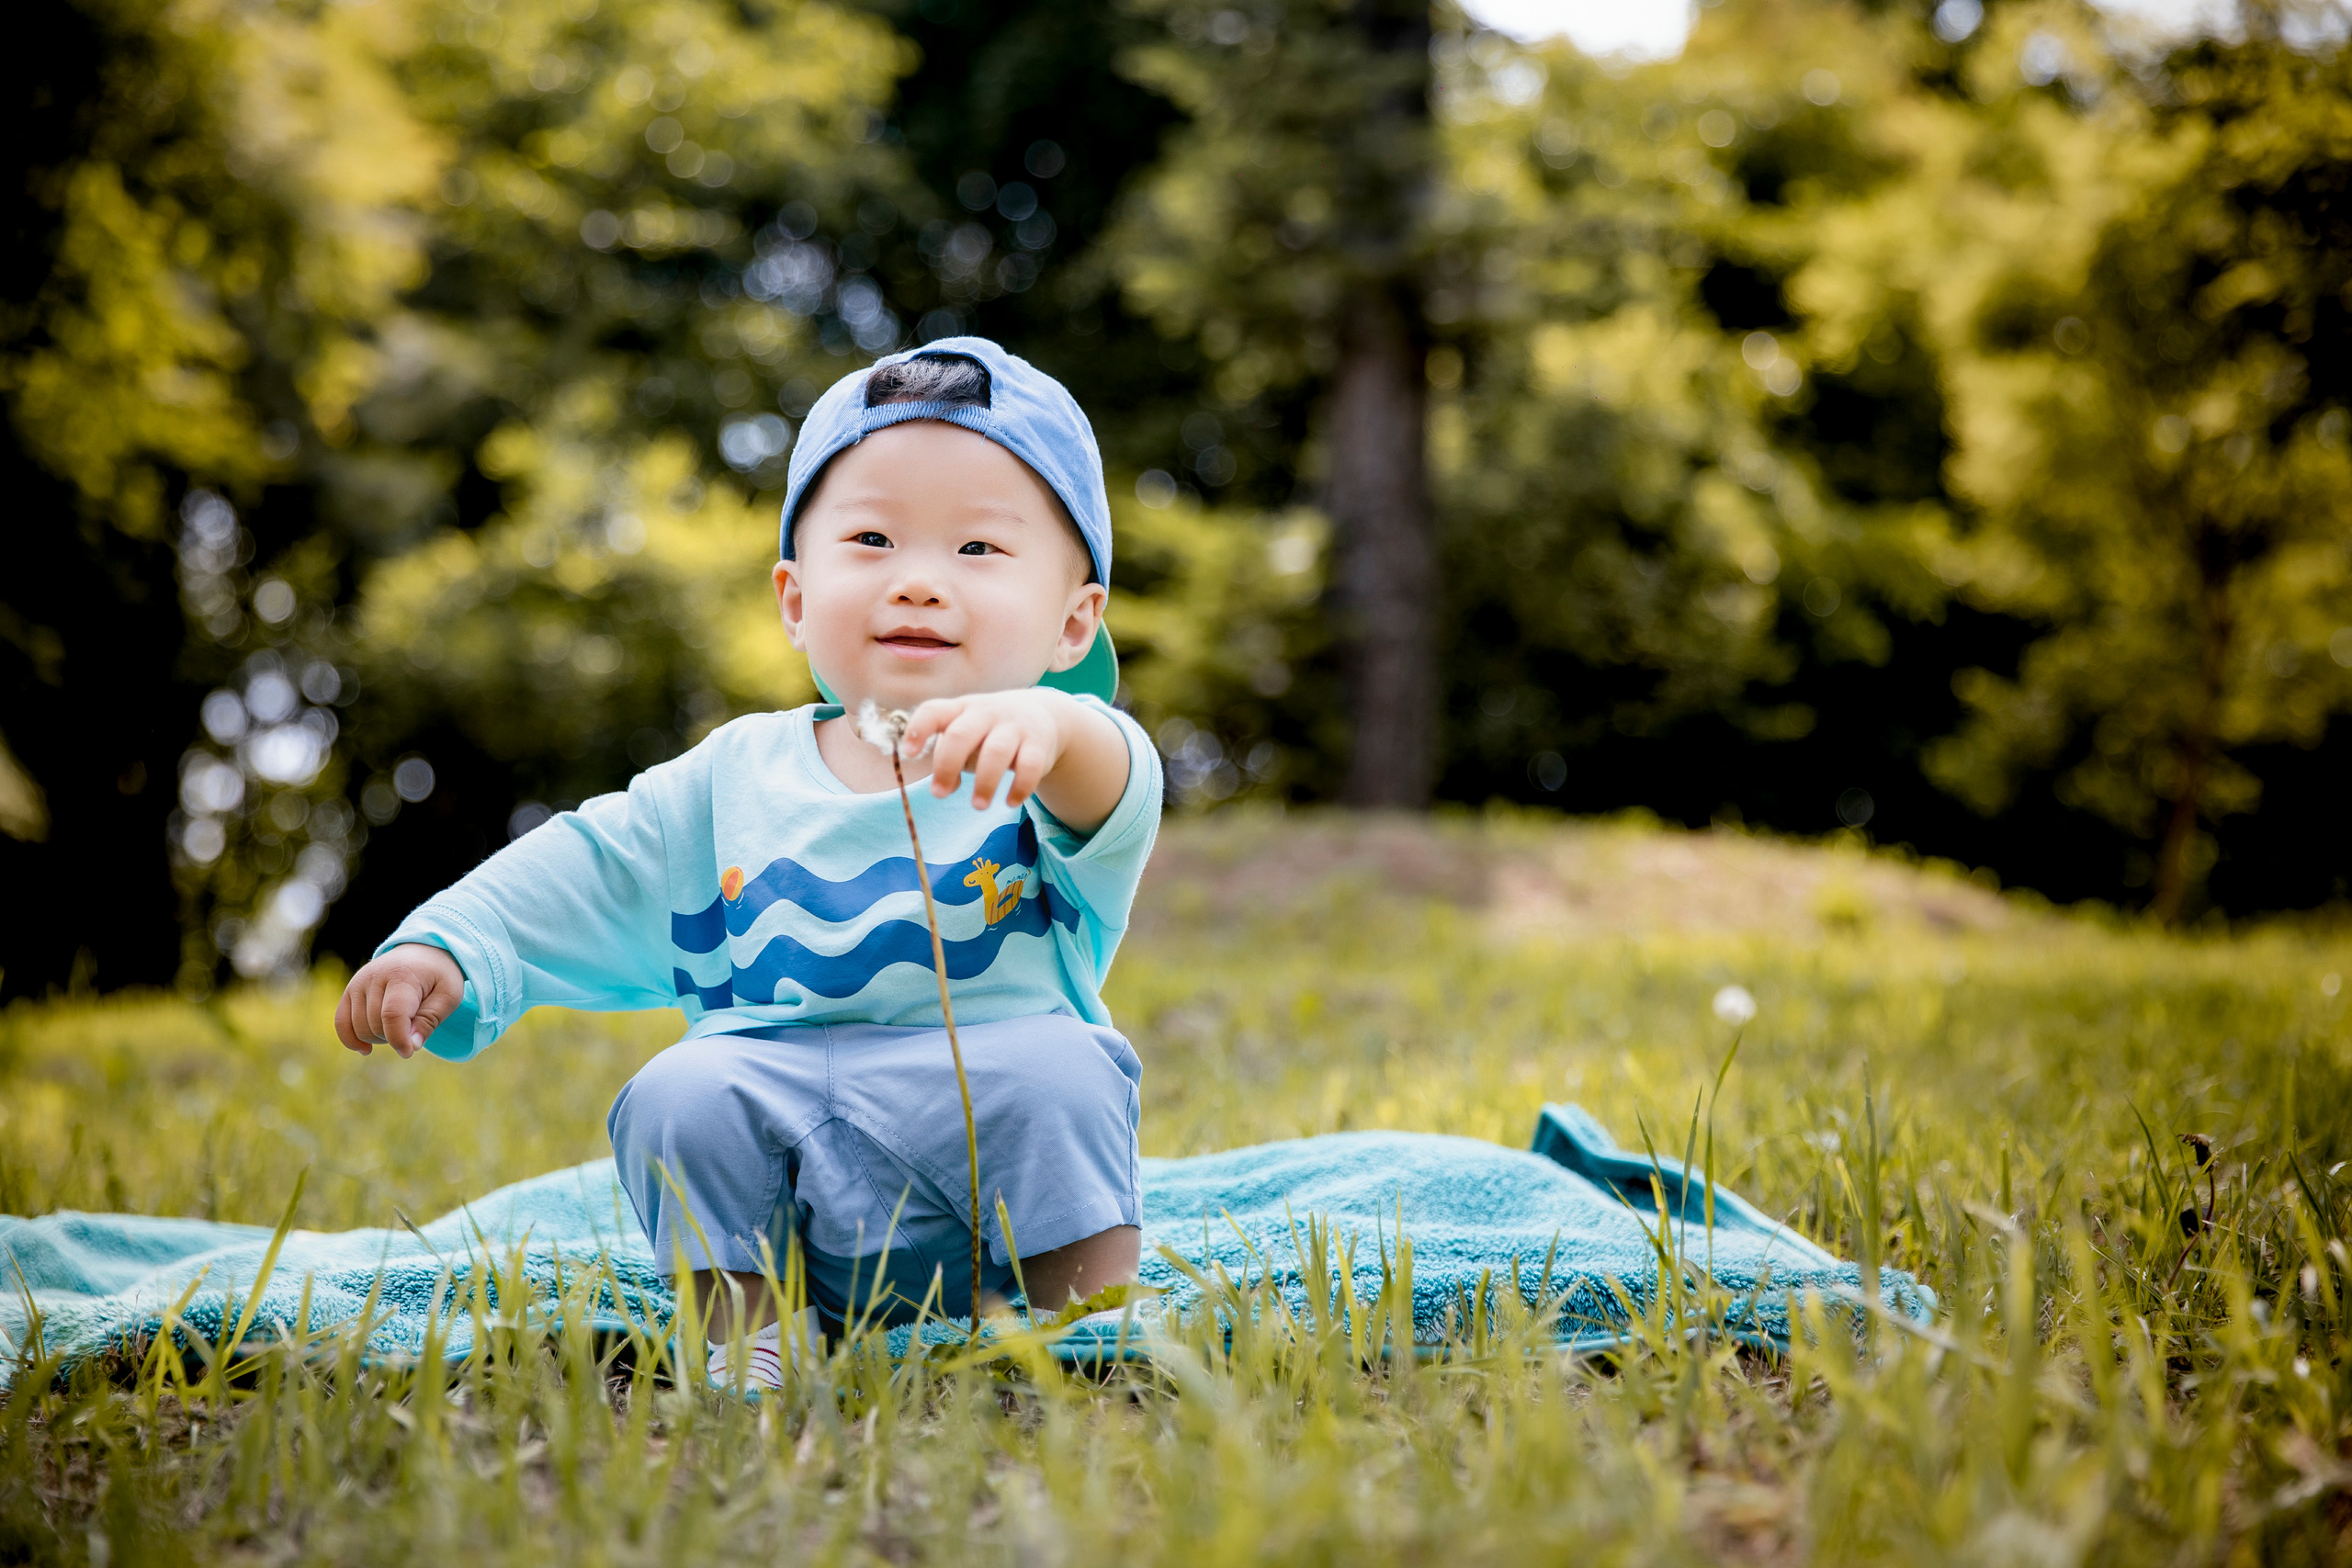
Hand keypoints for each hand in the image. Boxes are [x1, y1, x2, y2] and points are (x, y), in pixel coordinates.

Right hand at [335, 943, 465, 1057]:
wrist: (421, 952)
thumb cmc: (438, 976)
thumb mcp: (448, 995)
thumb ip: (430, 1021)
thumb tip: (410, 1046)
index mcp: (402, 975)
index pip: (392, 1015)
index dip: (399, 1039)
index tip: (409, 1051)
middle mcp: (374, 977)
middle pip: (376, 1026)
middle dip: (395, 1037)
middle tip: (413, 1026)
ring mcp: (358, 983)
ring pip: (360, 1029)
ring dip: (379, 1038)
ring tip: (399, 1026)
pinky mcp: (349, 990)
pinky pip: (341, 1023)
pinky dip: (352, 1040)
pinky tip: (366, 1049)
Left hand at [897, 688, 1126, 829]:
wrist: (1043, 715)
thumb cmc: (990, 731)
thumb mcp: (967, 736)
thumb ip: (949, 759)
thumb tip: (943, 789)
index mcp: (961, 709)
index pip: (934, 710)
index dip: (919, 729)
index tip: (909, 754)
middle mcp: (986, 713)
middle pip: (962, 734)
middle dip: (947, 766)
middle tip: (939, 794)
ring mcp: (1014, 726)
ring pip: (996, 752)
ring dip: (984, 782)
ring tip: (977, 806)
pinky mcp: (1039, 743)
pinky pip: (1030, 766)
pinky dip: (1020, 787)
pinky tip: (1010, 802)